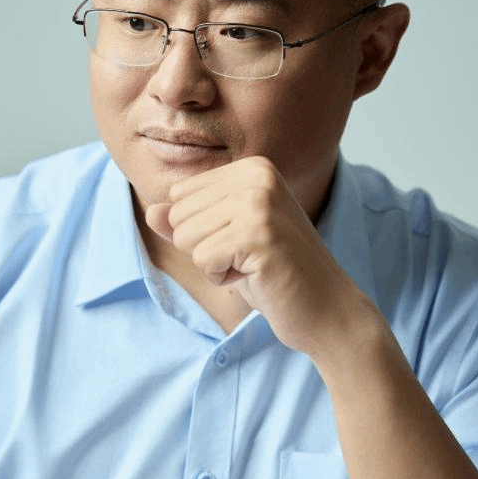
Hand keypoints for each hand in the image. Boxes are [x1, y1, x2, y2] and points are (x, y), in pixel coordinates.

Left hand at [145, 156, 370, 359]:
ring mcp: (260, 204)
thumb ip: (186, 224)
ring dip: (213, 265)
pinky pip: (202, 260)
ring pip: (186, 238)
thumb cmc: (275, 275)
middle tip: (250, 258)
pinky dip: (222, 279)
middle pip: (180, 216)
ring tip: (253, 266)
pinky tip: (256, 277)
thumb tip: (150, 211)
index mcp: (253, 168)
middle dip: (205, 248)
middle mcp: (258, 177)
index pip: (180, 196)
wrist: (327, 310)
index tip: (243, 242)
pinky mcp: (258, 236)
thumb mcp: (224, 241)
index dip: (203, 231)